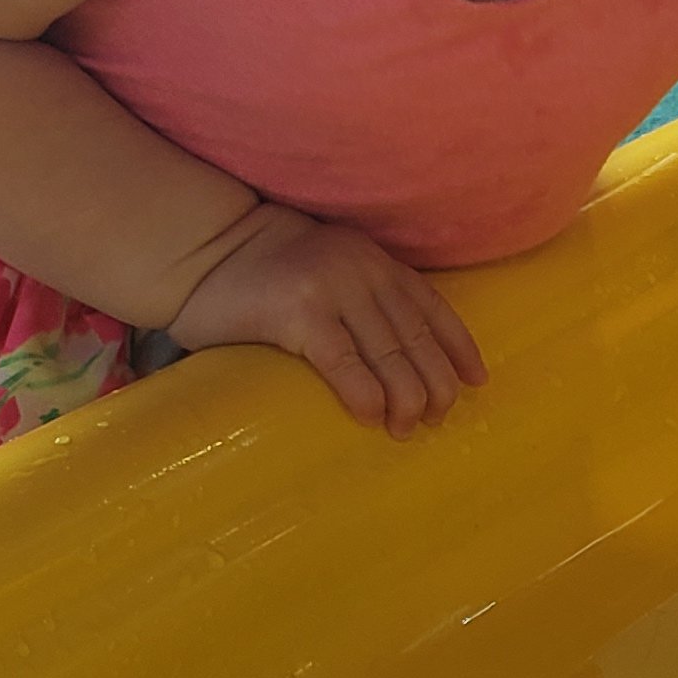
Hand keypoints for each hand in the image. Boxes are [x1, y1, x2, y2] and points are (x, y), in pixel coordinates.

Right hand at [164, 204, 487, 436]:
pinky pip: (345, 361)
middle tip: (438, 419)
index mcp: (374, 261)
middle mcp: (363, 271)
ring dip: (406, 398)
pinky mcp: (299, 313)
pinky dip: (364, 393)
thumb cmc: (258, 273)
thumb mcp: (326, 270)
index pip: (431, 307)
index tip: (476, 381)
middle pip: (416, 337)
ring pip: (389, 352)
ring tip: (408, 429)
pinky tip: (372, 417)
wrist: (200, 248)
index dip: (458, 347)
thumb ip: (358, 299)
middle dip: (436, 383)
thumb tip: (390, 360)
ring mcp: (332, 289)